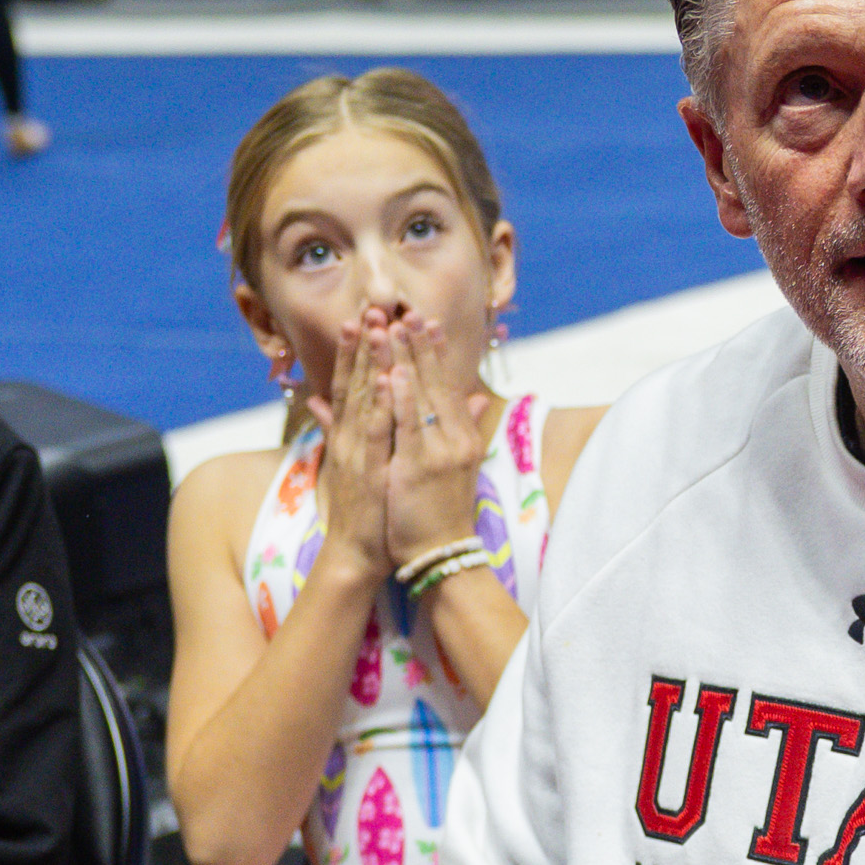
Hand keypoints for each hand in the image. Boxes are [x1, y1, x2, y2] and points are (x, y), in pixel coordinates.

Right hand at [307, 316, 394, 581]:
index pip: (352, 383)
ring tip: (374, 326)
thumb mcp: (359, 463)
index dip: (358, 350)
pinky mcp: (369, 469)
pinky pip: (375, 431)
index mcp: (349, 435)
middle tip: (369, 305)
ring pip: (363, 397)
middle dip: (363, 343)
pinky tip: (383, 377)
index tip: (365, 316)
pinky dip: (378, 403)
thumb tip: (333, 404)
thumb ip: (355, 430)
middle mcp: (349, 437)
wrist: (356, 552)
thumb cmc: (366, 511)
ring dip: (368, 361)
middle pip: (355, 381)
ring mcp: (357, 451)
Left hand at [381, 315, 492, 564]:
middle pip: (434, 382)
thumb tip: (475, 395)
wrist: (443, 554)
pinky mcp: (419, 467)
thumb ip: (464, 425)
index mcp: (462, 436)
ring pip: (419, 396)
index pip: (448, 384)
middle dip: (417, 345)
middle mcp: (455, 438)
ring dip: (403, 359)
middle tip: (405, 310)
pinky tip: (391, 372)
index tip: (424, 321)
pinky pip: (408, 426)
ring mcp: (439, 451)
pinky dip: (400, 398)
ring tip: (389, 327)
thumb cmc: (442, 512)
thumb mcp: (460, 464)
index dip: (434, 352)